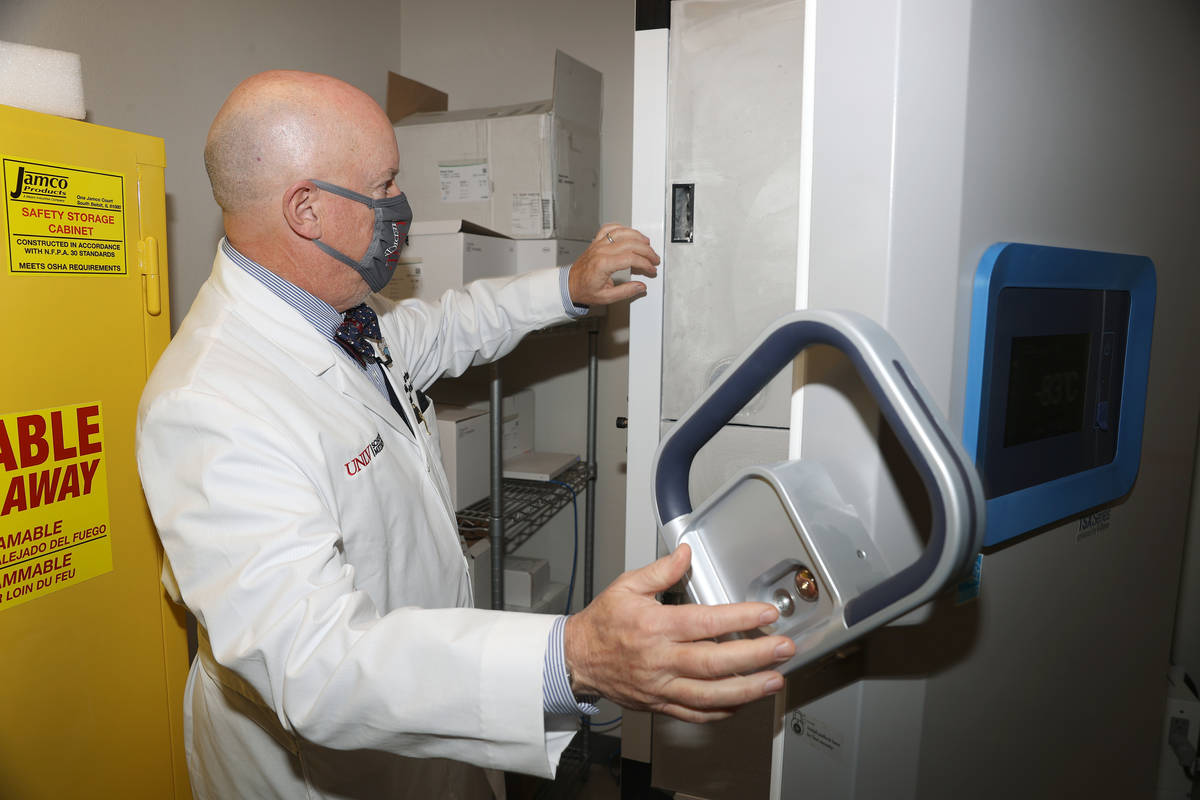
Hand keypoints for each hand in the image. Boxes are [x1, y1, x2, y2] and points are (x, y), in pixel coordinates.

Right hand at [563, 544, 795, 722]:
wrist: (576, 659)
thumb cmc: (602, 623)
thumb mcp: (626, 586)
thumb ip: (660, 570)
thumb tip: (686, 553)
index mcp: (655, 626)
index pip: (706, 623)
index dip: (740, 619)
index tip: (766, 614)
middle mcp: (660, 659)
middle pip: (714, 662)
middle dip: (755, 656)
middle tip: (784, 649)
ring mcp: (661, 686)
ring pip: (710, 695)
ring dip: (747, 690)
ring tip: (774, 680)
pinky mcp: (659, 704)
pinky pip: (695, 714)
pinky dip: (722, 711)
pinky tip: (743, 702)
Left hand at [567, 224, 660, 305]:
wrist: (570, 285)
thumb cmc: (585, 290)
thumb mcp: (606, 297)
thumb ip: (625, 291)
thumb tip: (640, 287)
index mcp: (603, 264)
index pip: (631, 258)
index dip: (645, 263)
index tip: (651, 270)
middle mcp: (601, 251)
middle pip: (630, 243)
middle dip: (647, 251)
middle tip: (654, 259)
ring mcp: (598, 244)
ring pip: (622, 232)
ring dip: (637, 236)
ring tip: (647, 244)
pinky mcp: (596, 242)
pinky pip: (609, 228)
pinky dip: (622, 228)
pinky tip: (630, 233)